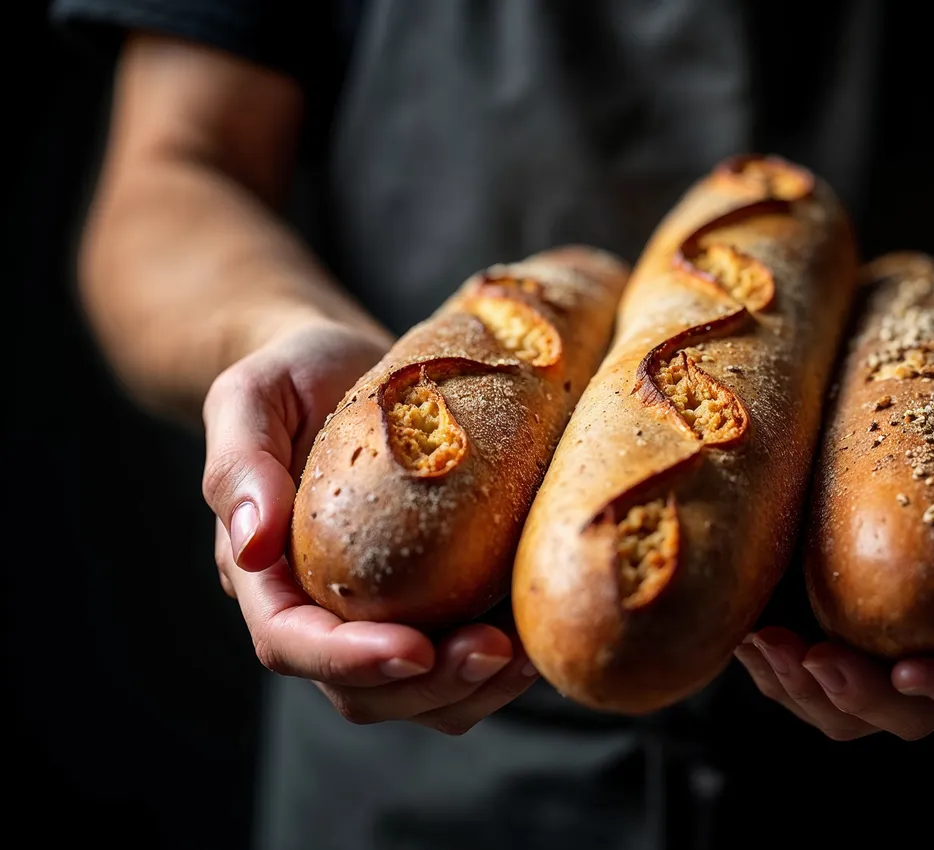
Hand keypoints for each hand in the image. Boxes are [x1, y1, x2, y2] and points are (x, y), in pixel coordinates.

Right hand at [202, 320, 538, 733]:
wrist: (347, 363)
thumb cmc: (294, 374)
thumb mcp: (251, 395)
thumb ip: (240, 463)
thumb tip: (250, 543)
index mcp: (266, 572)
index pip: (291, 643)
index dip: (349, 660)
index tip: (413, 650)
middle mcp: (320, 607)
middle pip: (361, 690)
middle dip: (429, 686)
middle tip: (494, 652)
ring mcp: (379, 612)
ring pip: (415, 694)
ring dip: (472, 690)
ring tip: (525, 654)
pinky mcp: (432, 600)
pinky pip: (459, 658)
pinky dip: (499, 665)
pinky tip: (539, 634)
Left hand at [736, 367, 933, 739]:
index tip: (906, 674)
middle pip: (917, 710)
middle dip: (857, 699)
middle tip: (807, 661)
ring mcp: (921, 626)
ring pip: (861, 699)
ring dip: (808, 690)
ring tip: (762, 651)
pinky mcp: (873, 599)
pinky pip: (829, 650)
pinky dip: (789, 656)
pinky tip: (750, 631)